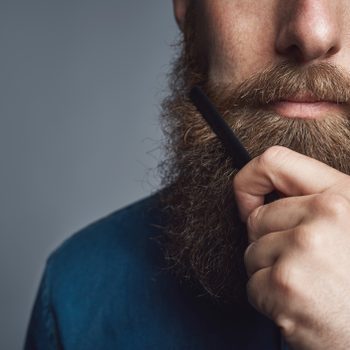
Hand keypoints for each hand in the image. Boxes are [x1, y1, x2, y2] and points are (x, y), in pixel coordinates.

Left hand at [233, 146, 349, 349]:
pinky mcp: (286, 282)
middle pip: (256, 219)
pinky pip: (252, 284)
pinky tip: (299, 305)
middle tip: (301, 265)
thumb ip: (311, 201)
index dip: (250, 181)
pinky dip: (268, 299)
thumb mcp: (346, 225)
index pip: (274, 161)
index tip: (247, 202)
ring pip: (251, 252)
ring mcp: (304, 248)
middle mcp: (326, 215)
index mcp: (341, 196)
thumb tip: (260, 195)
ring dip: (269, 273)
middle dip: (267, 244)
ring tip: (306, 285)